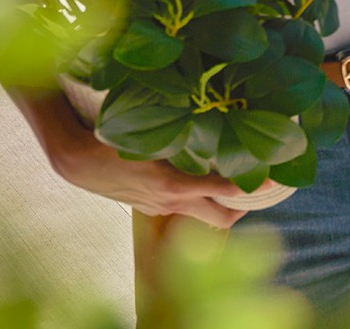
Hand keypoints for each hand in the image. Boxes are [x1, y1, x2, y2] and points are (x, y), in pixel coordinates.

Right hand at [49, 125, 245, 228]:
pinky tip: (196, 181)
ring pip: (200, 216)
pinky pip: (180, 208)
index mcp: (176, 186)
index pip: (226, 192)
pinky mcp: (148, 208)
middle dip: (242, 209)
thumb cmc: (112, 141)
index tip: (273, 182)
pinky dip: (194, 200)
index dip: (253, 188)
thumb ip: (184, 139)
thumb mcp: (151, 137)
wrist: (76, 160)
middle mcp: (172, 204)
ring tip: (232, 183)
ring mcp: (160, 209)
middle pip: (221, 220)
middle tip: (255, 188)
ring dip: (218, 204)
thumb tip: (215, 128)